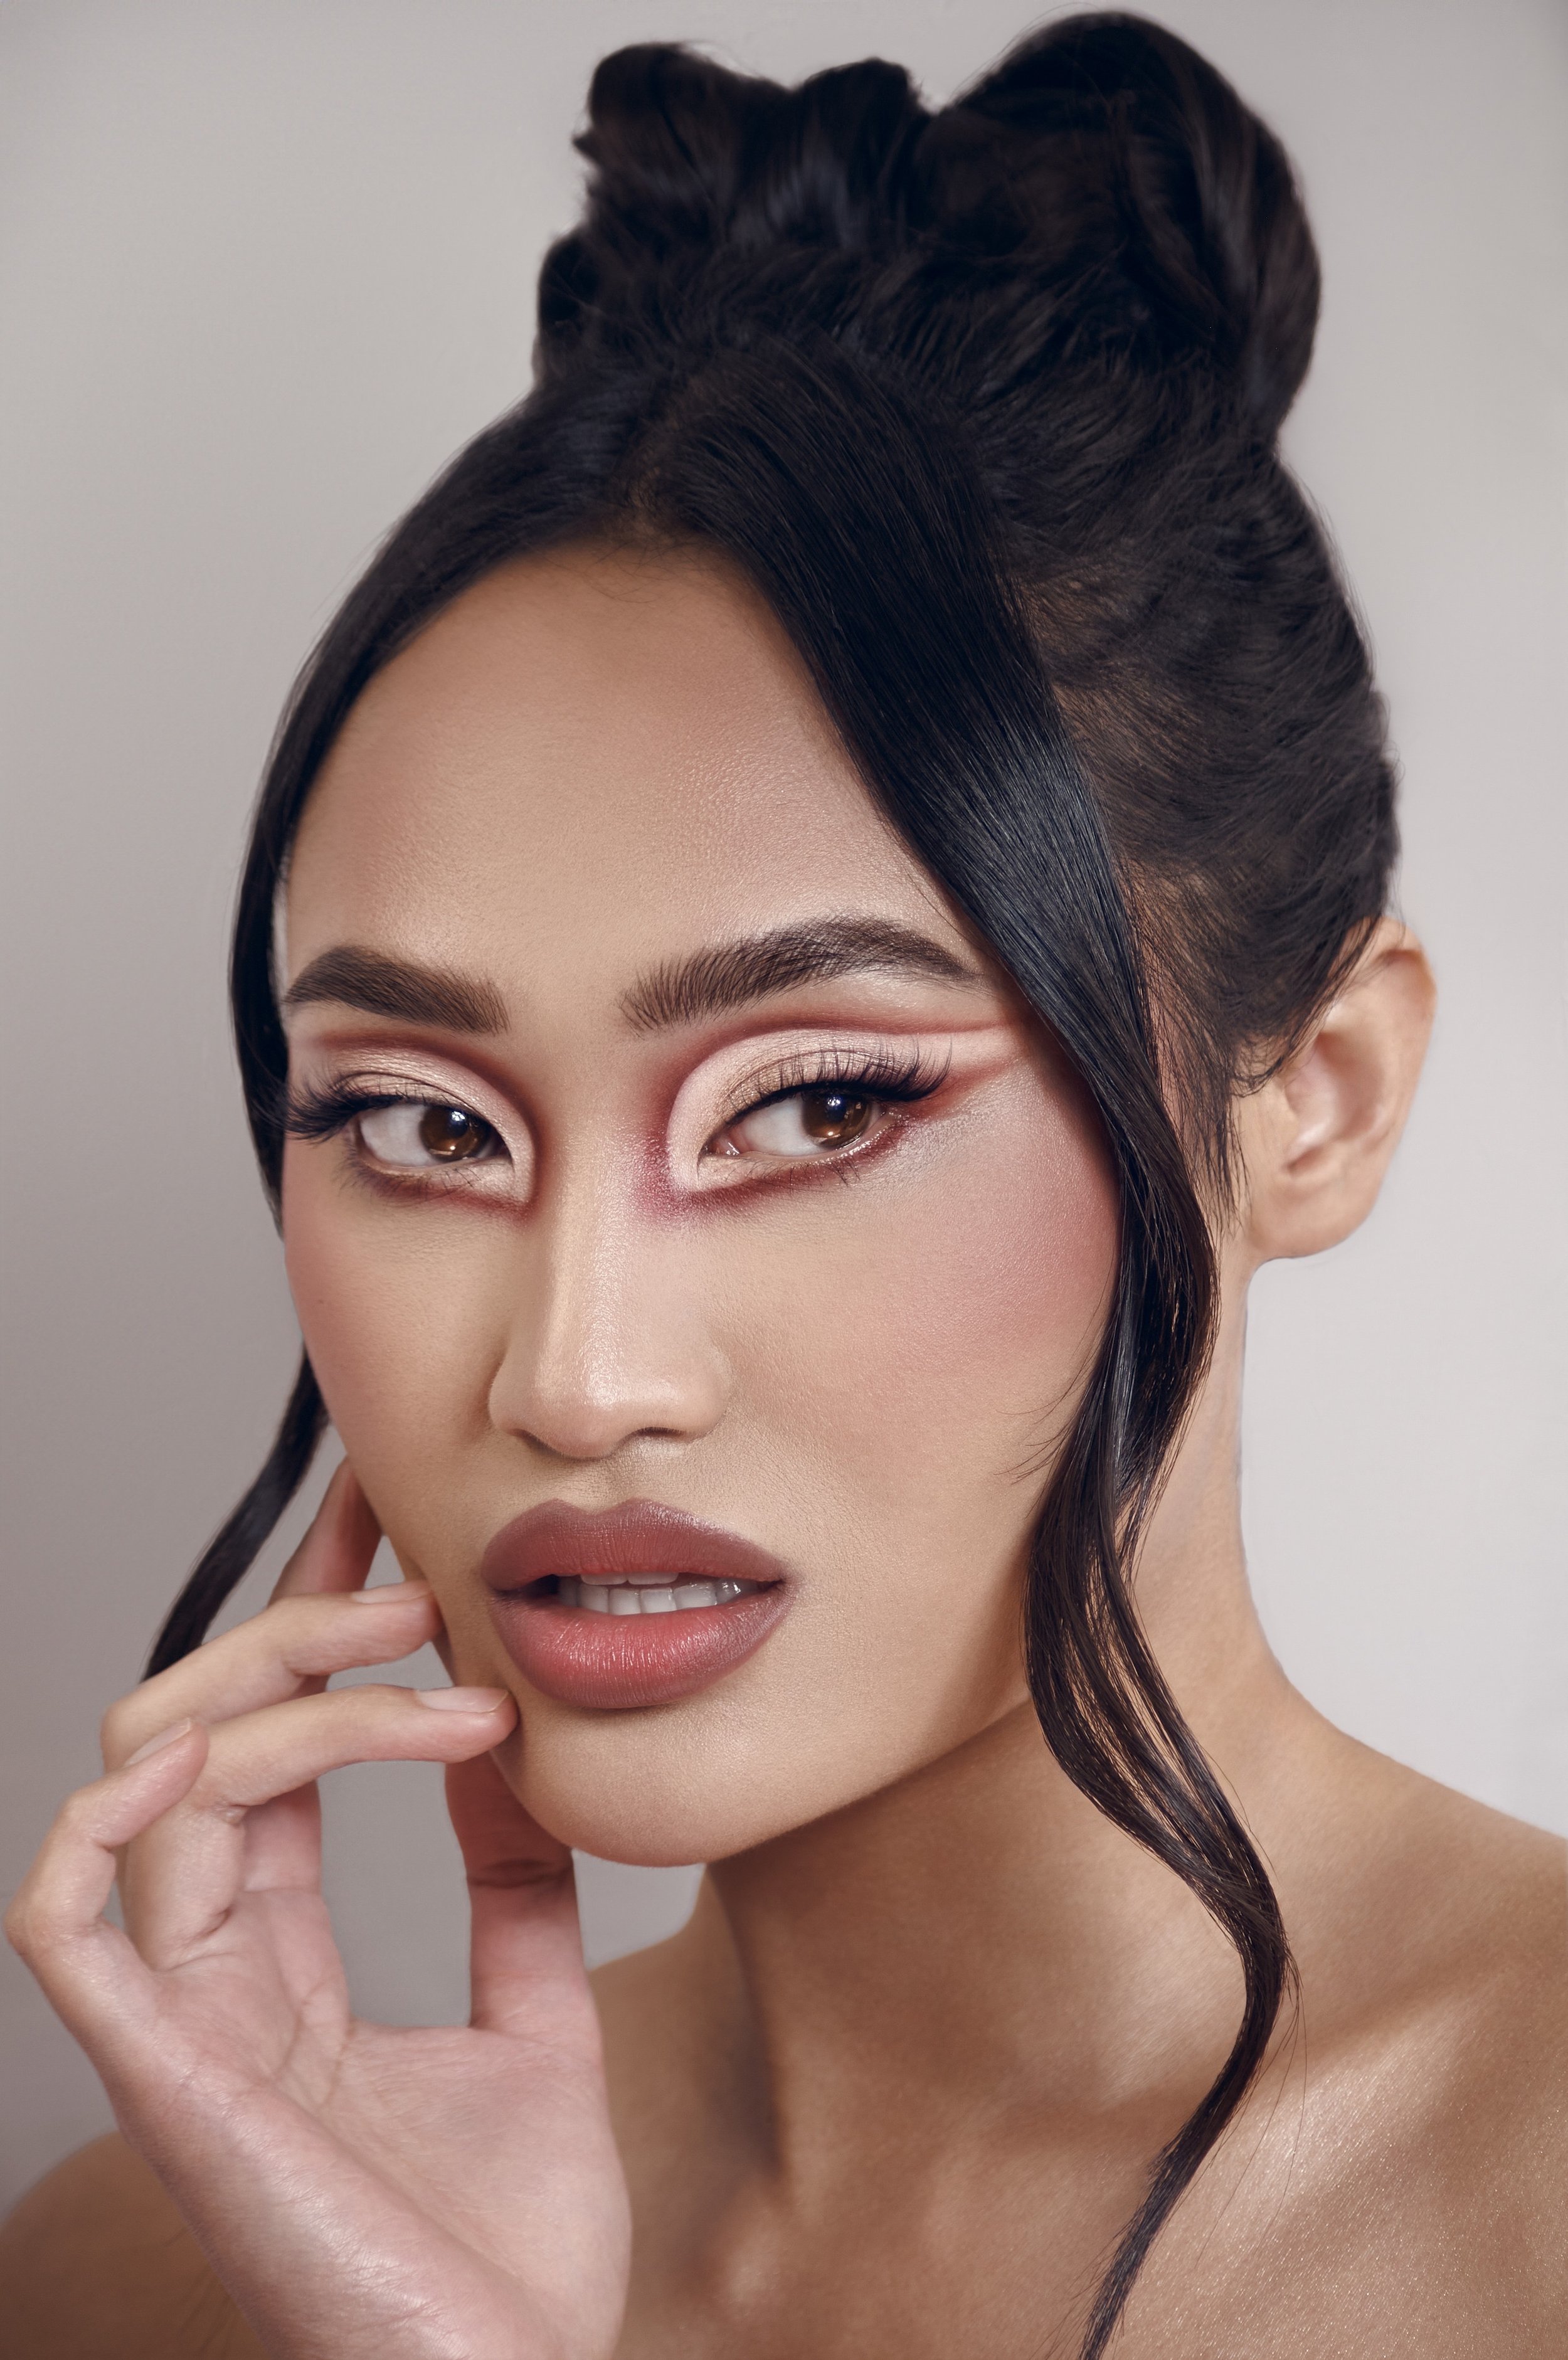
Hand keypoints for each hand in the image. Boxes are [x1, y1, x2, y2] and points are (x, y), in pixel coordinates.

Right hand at [6, 1464, 630, 2359]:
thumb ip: (513, 1899)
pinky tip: (216, 1739)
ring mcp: (176, 2027)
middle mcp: (209, 1983)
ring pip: (151, 1785)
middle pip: (190, 1740)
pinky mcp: (163, 2080)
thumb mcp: (533, 2027)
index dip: (311, 1626)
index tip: (383, 1516)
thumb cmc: (513, 2252)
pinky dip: (115, 1810)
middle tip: (423, 1575)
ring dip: (287, 1692)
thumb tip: (518, 1754)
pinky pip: (64, 1922)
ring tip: (420, 1653)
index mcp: (276, 1971)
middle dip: (296, 1624)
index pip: (265, 1755)